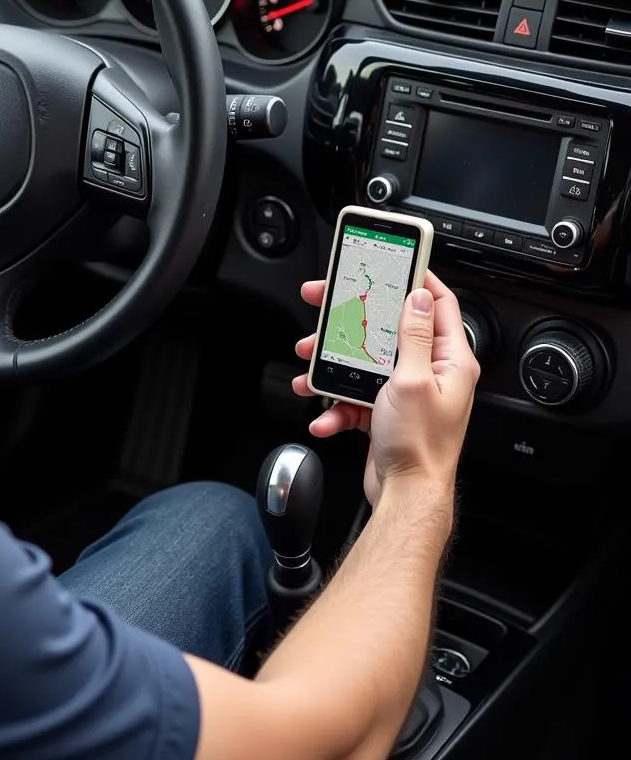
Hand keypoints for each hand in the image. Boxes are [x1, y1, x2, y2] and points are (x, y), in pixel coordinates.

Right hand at [292, 271, 479, 504]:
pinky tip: (326, 416)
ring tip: (310, 367)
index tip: (392, 263)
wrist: (406, 496)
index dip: (417, 278)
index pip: (438, 304)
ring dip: (333, 364)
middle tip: (324, 305)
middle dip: (353, 321)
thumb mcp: (413, 382)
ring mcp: (406, 392)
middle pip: (389, 330)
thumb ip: (414, 337)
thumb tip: (419, 296)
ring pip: (363, 362)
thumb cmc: (420, 447)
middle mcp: (430, 373)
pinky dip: (336, 404)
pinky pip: (354, 396)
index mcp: (449, 360)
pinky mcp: (385, 411)